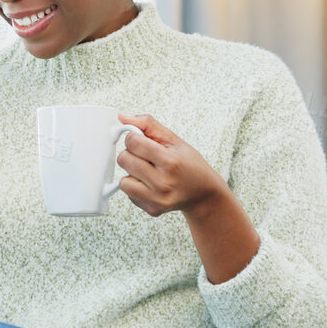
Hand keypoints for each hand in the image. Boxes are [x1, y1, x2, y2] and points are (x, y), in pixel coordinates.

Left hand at [113, 112, 231, 218]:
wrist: (204, 194)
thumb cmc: (189, 165)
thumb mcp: (175, 140)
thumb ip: (148, 125)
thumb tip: (122, 117)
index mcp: (170, 161)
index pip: (134, 143)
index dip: (134, 138)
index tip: (142, 141)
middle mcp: (163, 182)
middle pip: (124, 160)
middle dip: (131, 154)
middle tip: (146, 157)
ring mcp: (157, 199)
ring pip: (123, 181)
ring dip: (132, 174)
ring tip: (148, 172)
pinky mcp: (152, 210)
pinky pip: (129, 194)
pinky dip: (136, 187)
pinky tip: (151, 185)